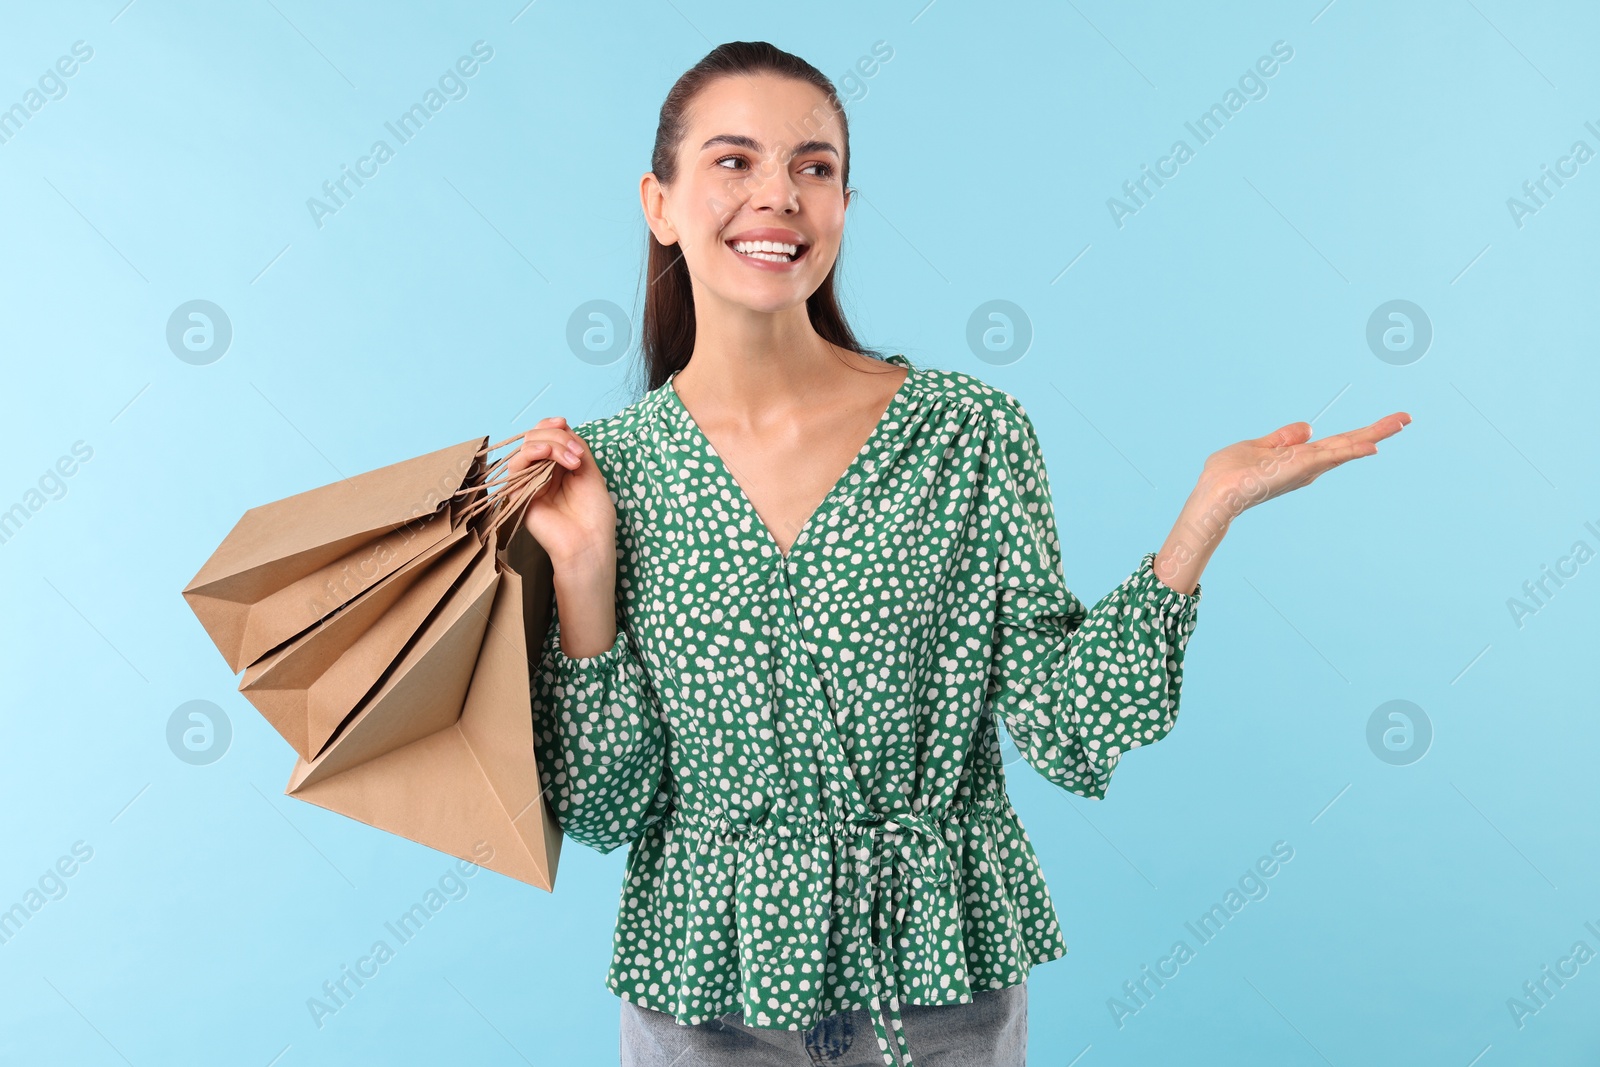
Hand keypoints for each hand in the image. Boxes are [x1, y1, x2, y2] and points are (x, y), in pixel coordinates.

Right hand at [507, 416, 616, 571]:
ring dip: (551, 444)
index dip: (553, 425)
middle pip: (537, 435)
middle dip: (558, 436)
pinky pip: (516, 464)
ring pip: (527, 445)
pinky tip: (548, 454)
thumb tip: (562, 427)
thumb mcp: (590, 471)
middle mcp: (542, 471)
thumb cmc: (595, 514)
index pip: (547, 434)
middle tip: (578, 456)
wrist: (589, 542)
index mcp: (559, 465)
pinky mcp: (519, 493)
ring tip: (571, 461)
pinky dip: (532, 452)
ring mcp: (530, 481)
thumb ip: (575, 446)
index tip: (565, 425)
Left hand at [1200, 411, 1412, 520]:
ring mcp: (1305, 468)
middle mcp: (1308, 465)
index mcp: (1299, 459)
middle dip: (1377, 431)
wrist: (1213, 494)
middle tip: (1406, 417)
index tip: (1385, 422)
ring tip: (1401, 422)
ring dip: (1373, 435)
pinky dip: (1350, 452)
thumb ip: (1283, 438)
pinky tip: (1371, 446)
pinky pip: (1328, 458)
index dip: (1360, 434)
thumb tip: (1309, 427)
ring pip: (1346, 448)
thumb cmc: (1228, 475)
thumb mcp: (1257, 447)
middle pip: (1348, 445)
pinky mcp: (1298, 469)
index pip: (1336, 443)